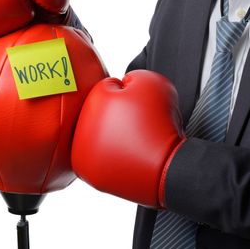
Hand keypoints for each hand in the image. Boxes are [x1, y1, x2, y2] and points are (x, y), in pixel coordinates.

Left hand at [71, 70, 185, 207]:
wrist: (168, 167)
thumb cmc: (161, 126)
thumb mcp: (152, 82)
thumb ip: (132, 76)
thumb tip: (123, 84)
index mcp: (95, 99)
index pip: (109, 88)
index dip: (129, 94)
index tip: (140, 107)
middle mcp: (81, 125)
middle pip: (99, 112)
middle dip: (117, 115)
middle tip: (138, 125)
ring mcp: (82, 151)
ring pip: (97, 135)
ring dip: (112, 136)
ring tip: (134, 141)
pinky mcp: (88, 172)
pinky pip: (98, 158)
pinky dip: (111, 156)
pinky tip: (128, 155)